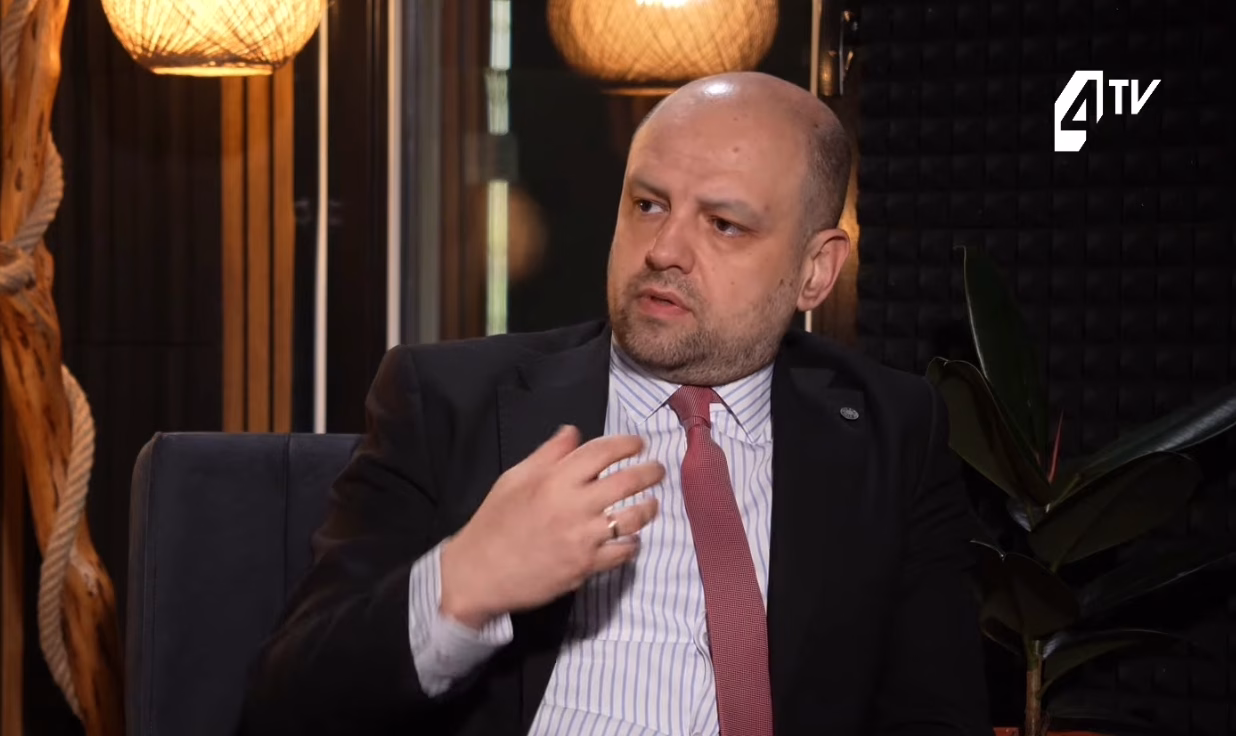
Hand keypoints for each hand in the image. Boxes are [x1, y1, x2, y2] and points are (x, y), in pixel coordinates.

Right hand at [440, 425, 662, 628]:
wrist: (479, 573)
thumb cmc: (494, 522)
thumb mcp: (513, 478)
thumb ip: (547, 454)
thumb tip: (573, 432)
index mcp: (554, 479)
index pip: (601, 452)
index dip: (626, 443)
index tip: (639, 443)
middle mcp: (573, 505)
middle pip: (627, 481)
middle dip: (650, 472)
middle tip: (657, 470)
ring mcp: (583, 538)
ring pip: (632, 518)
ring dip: (648, 508)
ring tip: (652, 504)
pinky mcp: (586, 566)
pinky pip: (622, 553)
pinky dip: (633, 544)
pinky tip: (633, 539)